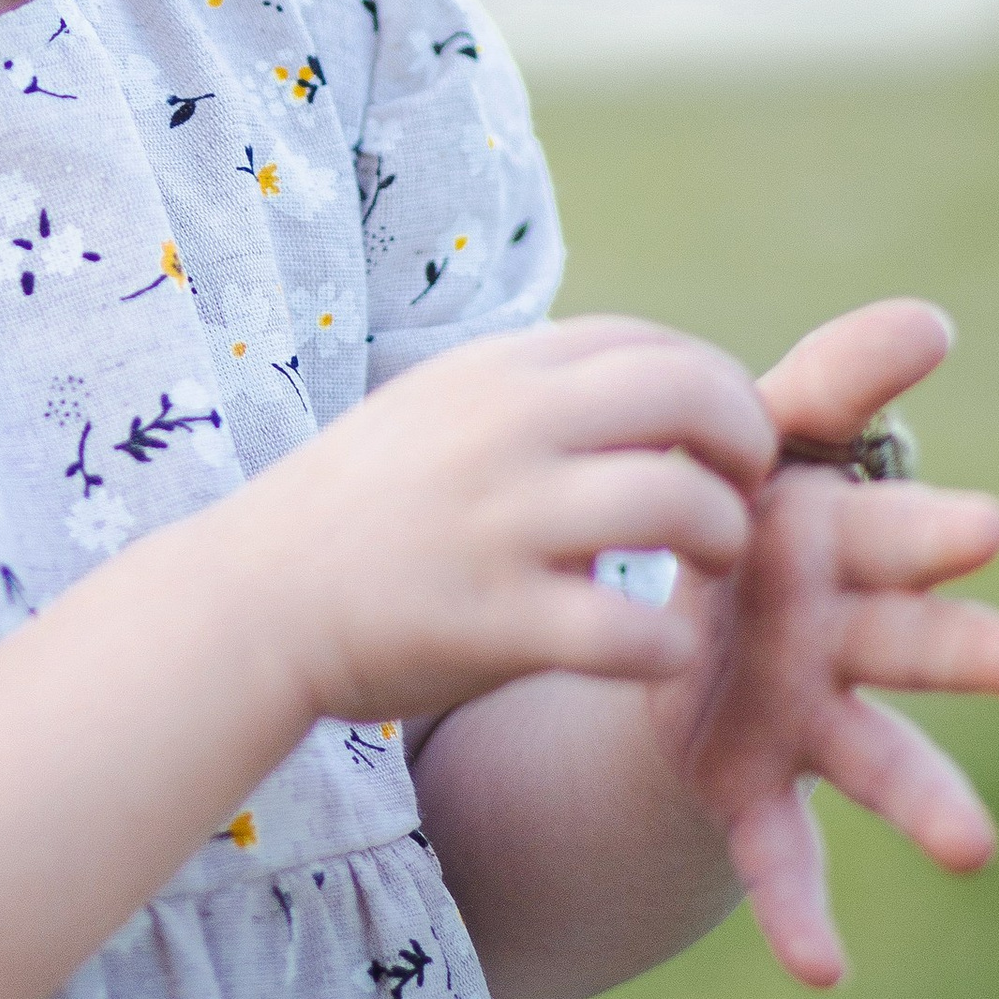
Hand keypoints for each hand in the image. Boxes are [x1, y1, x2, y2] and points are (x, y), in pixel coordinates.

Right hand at [251, 313, 777, 728]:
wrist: (250, 600)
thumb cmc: (361, 512)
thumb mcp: (439, 408)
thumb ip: (538, 392)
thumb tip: (659, 388)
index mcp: (496, 371)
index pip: (657, 344)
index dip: (721, 389)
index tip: (724, 443)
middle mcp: (502, 429)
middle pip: (690, 396)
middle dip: (747, 446)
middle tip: (744, 496)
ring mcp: (497, 522)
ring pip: (678, 504)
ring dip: (725, 541)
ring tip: (709, 571)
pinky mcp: (491, 621)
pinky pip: (632, 631)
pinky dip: (669, 648)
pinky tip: (654, 654)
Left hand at [643, 297, 998, 983]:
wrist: (668, 608)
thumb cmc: (741, 507)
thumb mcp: (765, 437)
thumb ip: (835, 385)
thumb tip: (931, 320)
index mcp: (850, 547)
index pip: (901, 533)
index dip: (936, 531)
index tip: (988, 527)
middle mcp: (851, 639)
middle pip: (919, 644)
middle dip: (969, 650)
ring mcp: (811, 719)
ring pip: (879, 758)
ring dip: (927, 800)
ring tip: (974, 848)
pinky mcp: (754, 782)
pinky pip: (781, 853)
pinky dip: (802, 911)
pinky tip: (823, 971)